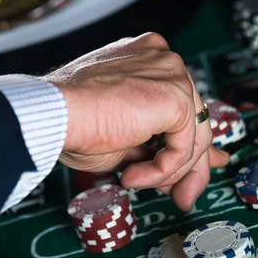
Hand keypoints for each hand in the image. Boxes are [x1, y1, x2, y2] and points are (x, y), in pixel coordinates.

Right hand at [44, 33, 229, 210]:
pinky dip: (162, 171)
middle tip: (180, 197)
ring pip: (194, 136)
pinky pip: (183, 148)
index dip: (186, 142)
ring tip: (135, 182)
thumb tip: (204, 165)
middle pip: (195, 119)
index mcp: (147, 61)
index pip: (182, 103)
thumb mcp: (125, 136)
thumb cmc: (74, 121)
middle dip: (188, 165)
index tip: (186, 173)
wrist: (54, 114)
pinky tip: (131, 176)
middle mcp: (164, 60)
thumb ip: (160, 145)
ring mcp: (172, 74)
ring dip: (170, 172)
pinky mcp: (176, 96)